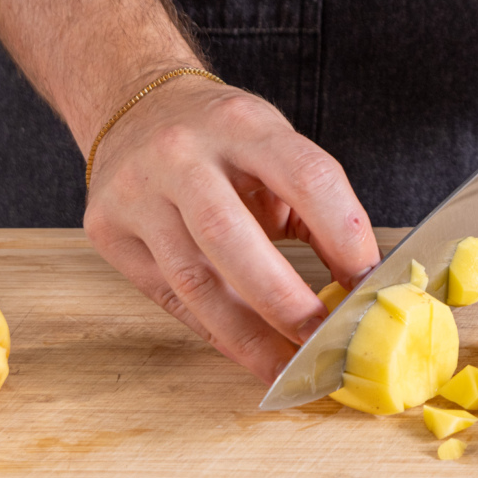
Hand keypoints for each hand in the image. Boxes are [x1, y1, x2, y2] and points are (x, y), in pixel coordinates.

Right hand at [83, 76, 379, 382]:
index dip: (344, 235)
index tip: (369, 283)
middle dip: (284, 301)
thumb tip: (361, 282)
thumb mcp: (274, 144)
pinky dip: (214, 331)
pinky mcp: (108, 229)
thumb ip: (316, 205)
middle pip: (231, 237)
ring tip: (288, 367)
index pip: (306, 177)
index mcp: (242, 123)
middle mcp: (181, 154)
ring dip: (248, 336)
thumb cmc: (222, 139)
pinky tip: (248, 352)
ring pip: (193, 280)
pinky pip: (168, 297)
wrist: (136, 110)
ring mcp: (136, 192)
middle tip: (323, 342)